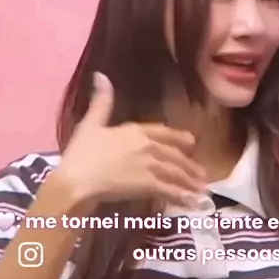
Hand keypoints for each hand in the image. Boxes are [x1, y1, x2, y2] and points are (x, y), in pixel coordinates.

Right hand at [54, 72, 205, 206]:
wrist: (77, 179)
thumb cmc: (80, 153)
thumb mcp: (90, 123)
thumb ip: (101, 102)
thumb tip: (100, 75)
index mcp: (135, 130)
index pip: (164, 132)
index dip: (179, 139)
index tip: (192, 143)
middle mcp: (147, 146)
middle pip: (175, 155)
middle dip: (189, 166)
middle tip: (201, 176)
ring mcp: (150, 166)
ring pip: (176, 173)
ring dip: (189, 182)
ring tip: (200, 191)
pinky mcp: (148, 185)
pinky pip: (170, 190)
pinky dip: (182, 196)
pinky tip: (190, 203)